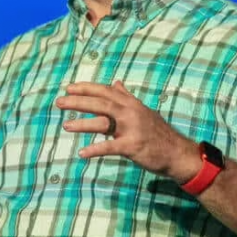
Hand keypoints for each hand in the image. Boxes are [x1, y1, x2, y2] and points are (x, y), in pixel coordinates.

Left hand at [55, 81, 199, 181]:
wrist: (177, 153)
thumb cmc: (157, 133)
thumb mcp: (143, 111)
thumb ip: (127, 97)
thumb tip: (116, 82)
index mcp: (131, 104)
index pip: (105, 91)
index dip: (86, 88)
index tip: (68, 88)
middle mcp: (131, 112)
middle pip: (101, 103)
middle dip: (78, 101)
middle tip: (59, 102)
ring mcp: (132, 129)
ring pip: (103, 123)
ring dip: (83, 124)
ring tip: (65, 125)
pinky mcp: (133, 146)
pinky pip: (110, 147)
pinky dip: (95, 149)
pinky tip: (82, 153)